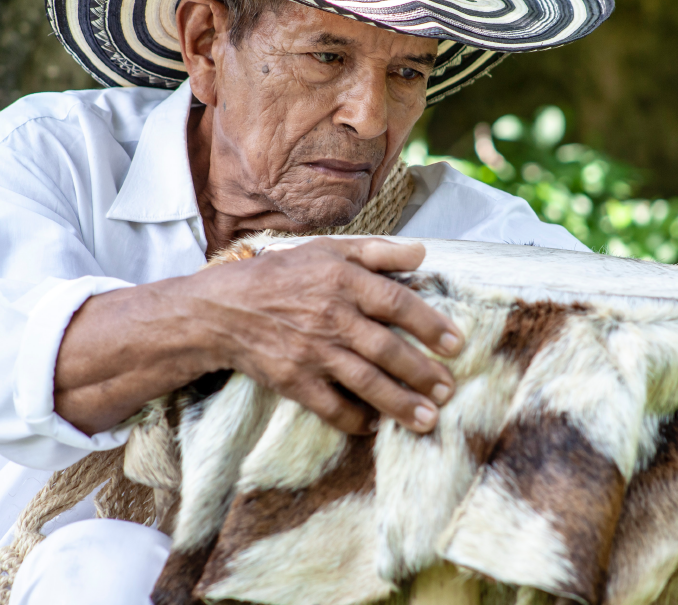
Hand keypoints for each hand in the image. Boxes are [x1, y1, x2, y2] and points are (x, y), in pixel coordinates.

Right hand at [184, 237, 463, 435]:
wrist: (221, 310)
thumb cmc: (281, 276)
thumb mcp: (326, 251)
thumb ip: (375, 251)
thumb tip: (422, 254)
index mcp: (341, 280)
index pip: (395, 303)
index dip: (429, 324)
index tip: (456, 344)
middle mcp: (329, 316)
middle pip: (386, 348)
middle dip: (422, 372)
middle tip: (448, 389)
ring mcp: (311, 352)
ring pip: (364, 382)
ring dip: (399, 403)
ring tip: (428, 419)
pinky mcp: (293, 381)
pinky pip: (331, 406)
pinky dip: (355, 419)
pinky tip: (376, 426)